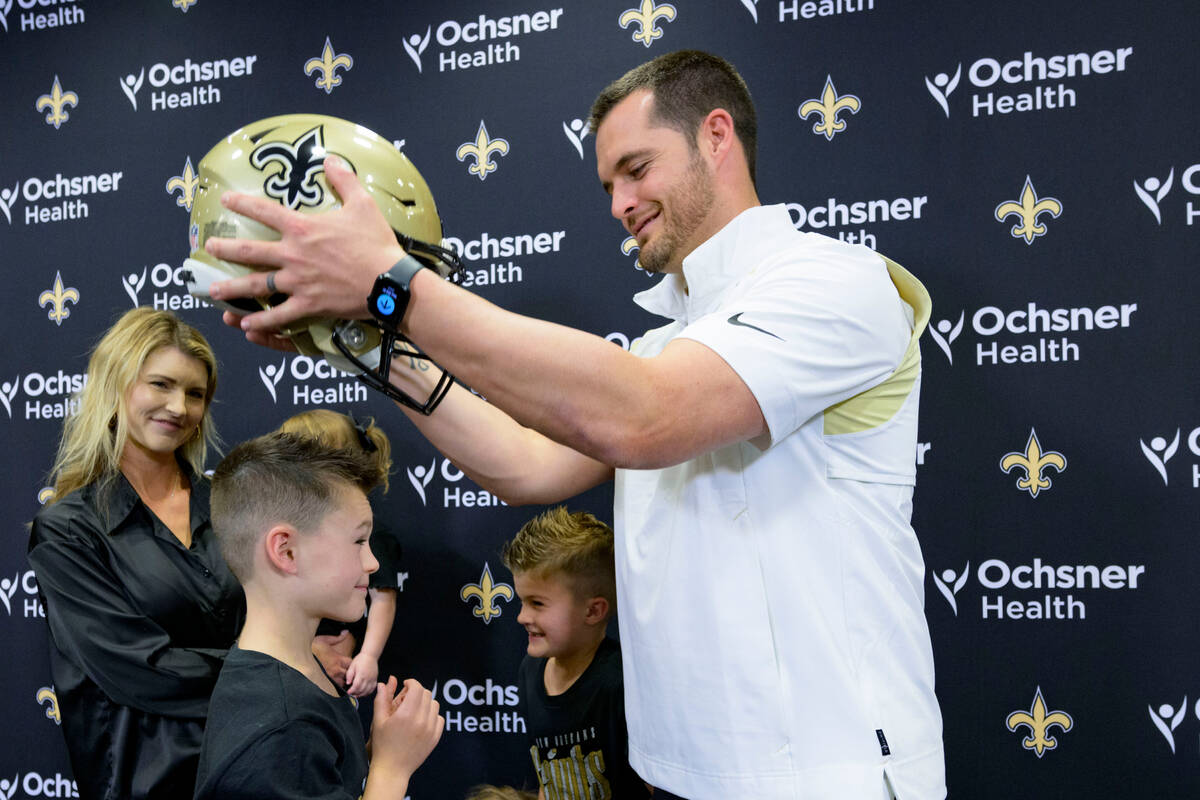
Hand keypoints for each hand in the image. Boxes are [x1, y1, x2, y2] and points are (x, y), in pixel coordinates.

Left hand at [205, 155, 404, 336]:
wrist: (388, 281)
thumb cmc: (376, 242)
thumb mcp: (363, 203)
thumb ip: (344, 180)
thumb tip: (332, 160)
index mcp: (302, 228)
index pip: (264, 211)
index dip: (242, 204)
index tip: (225, 201)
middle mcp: (293, 254)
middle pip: (249, 251)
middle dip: (225, 249)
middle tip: (209, 248)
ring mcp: (298, 282)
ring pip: (256, 285)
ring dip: (232, 288)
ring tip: (214, 290)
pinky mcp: (308, 304)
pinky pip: (279, 315)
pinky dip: (261, 321)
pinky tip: (245, 325)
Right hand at [312, 631, 353, 687]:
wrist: (298, 658)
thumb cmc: (311, 648)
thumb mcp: (324, 639)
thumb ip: (337, 637)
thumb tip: (346, 632)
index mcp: (338, 659)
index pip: (351, 663)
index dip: (351, 664)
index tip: (347, 663)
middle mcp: (336, 670)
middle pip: (349, 674)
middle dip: (349, 674)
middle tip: (345, 672)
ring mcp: (330, 678)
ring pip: (342, 683)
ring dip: (342, 681)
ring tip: (339, 679)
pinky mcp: (323, 684)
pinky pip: (333, 689)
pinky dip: (335, 687)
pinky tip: (332, 685)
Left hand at [345, 652, 378, 696]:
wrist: (370, 655)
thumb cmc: (361, 659)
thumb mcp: (352, 665)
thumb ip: (349, 675)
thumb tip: (348, 683)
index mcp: (361, 674)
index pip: (356, 686)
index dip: (352, 691)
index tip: (348, 692)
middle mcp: (368, 678)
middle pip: (362, 690)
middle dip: (355, 693)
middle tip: (351, 694)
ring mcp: (372, 679)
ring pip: (367, 691)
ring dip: (361, 694)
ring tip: (356, 695)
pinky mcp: (375, 679)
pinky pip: (372, 689)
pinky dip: (368, 692)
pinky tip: (363, 693)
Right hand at [368, 677, 442, 781]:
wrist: (392, 769)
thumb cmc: (382, 745)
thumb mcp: (378, 721)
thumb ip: (382, 699)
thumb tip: (385, 683)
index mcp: (406, 714)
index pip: (417, 688)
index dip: (411, 683)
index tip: (406, 685)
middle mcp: (421, 720)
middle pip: (426, 694)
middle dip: (417, 692)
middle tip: (407, 700)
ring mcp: (430, 730)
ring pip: (434, 704)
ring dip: (425, 703)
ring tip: (414, 710)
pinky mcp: (435, 738)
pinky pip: (439, 718)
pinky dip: (432, 715)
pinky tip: (422, 720)